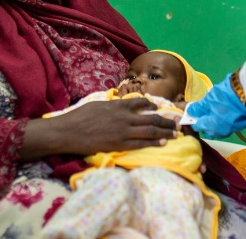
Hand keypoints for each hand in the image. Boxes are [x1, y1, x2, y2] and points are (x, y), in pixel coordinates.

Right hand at [20, 98, 177, 159]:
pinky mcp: (119, 144)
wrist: (68, 131)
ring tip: (175, 134)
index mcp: (117, 105)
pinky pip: (140, 143)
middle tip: (177, 124)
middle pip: (150, 118)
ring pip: (149, 130)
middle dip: (166, 121)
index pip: (140, 103)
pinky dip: (153, 142)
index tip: (159, 108)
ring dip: (164, 132)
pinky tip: (162, 143)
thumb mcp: (96, 105)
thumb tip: (118, 105)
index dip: (152, 106)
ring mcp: (122, 131)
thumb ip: (110, 106)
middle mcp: (124, 117)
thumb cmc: (78, 118)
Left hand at [185, 73, 245, 138]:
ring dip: (215, 122)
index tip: (194, 111)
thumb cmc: (226, 96)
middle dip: (205, 123)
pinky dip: (224, 120)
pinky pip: (227, 125)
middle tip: (205, 111)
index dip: (194, 118)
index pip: (198, 126)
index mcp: (211, 126)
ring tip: (215, 110)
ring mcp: (231, 129)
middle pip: (209, 131)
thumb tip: (191, 111)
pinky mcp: (239, 125)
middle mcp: (221, 131)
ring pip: (219, 129)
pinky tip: (225, 111)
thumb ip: (199, 107)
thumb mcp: (209, 99)